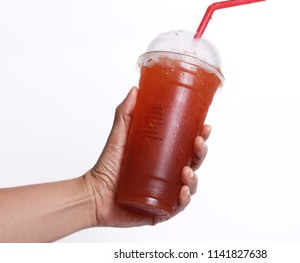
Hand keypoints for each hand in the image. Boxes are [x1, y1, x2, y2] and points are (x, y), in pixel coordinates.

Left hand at [83, 87, 211, 226]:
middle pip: (194, 163)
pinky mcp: (161, 209)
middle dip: (201, 153)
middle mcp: (169, 174)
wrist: (93, 193)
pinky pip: (178, 206)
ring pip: (190, 185)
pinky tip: (182, 192)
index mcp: (165, 157)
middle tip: (198, 143)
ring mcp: (166, 192)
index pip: (188, 146)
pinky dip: (184, 199)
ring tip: (186, 171)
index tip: (205, 127)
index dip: (200, 137)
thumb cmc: (107, 166)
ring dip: (193, 178)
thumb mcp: (120, 135)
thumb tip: (135, 89)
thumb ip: (125, 112)